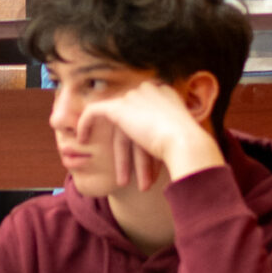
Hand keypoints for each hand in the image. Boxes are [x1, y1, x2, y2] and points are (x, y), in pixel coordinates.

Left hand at [72, 76, 222, 190]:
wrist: (185, 144)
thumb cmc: (188, 147)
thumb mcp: (179, 136)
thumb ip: (166, 132)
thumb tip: (158, 144)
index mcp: (165, 93)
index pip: (146, 117)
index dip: (141, 142)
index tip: (142, 162)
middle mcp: (149, 90)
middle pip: (134, 126)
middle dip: (133, 156)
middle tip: (132, 179)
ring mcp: (134, 97)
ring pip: (119, 130)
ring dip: (122, 159)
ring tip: (122, 182)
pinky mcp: (119, 107)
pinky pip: (94, 112)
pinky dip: (86, 124)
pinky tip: (82, 139)